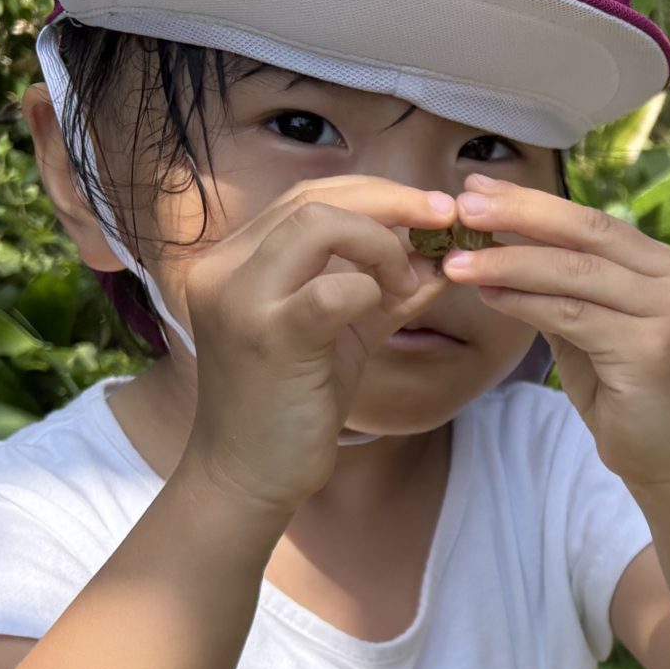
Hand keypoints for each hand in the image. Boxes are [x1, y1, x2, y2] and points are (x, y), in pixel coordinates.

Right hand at [168, 177, 453, 514]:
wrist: (248, 475)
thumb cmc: (292, 405)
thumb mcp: (344, 334)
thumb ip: (385, 292)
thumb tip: (440, 257)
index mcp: (235, 260)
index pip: (307, 196)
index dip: (375, 193)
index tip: (431, 209)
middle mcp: (225, 269)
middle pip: (313, 197)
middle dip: (391, 201)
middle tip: (444, 220)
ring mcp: (240, 300)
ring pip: (318, 224)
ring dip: (383, 243)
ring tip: (407, 279)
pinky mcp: (268, 338)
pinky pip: (333, 289)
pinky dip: (374, 289)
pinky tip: (389, 306)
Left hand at [438, 174, 669, 490]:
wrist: (663, 459)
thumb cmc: (621, 392)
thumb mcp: (589, 326)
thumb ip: (560, 285)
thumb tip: (494, 236)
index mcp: (669, 267)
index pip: (594, 223)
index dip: (534, 203)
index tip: (479, 187)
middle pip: (588, 235)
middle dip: (519, 217)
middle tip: (463, 207)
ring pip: (575, 273)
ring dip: (509, 264)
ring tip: (457, 261)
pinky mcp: (654, 347)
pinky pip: (572, 314)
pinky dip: (524, 302)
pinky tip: (487, 295)